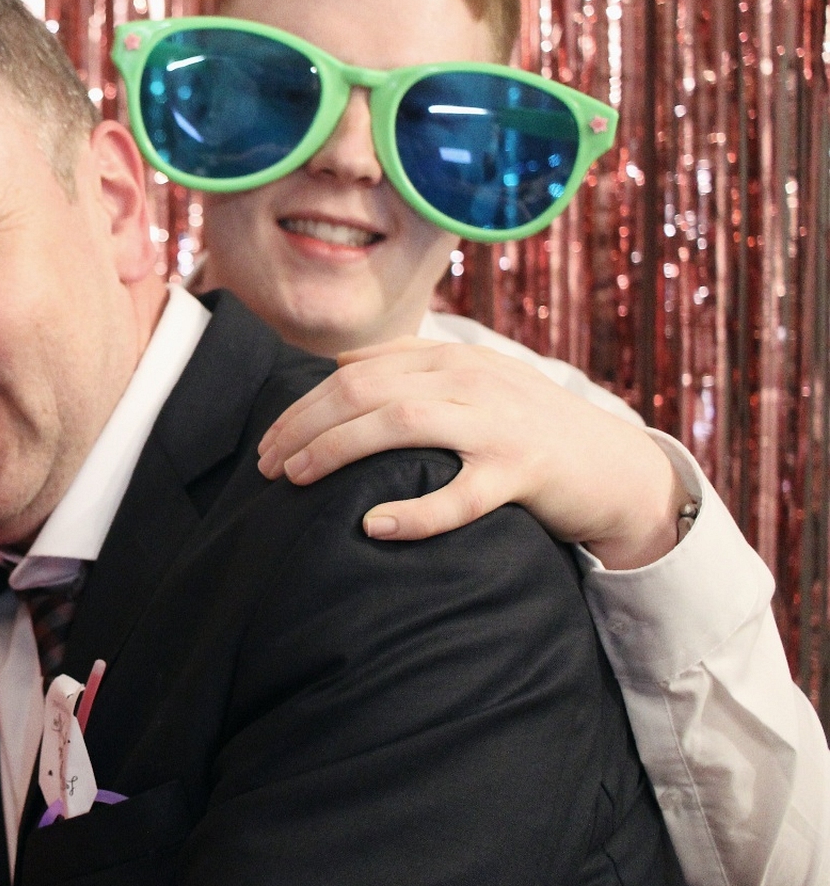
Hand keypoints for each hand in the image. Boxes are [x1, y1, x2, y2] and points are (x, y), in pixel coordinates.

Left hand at [256, 337, 688, 568]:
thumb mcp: (473, 386)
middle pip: (363, 390)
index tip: (269, 440)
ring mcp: (498, 423)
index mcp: (452, 359)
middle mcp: (471, 380)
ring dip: (336, 449)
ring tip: (296, 479)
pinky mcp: (524, 472)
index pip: (355, 372)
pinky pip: (461, 495)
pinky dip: (414, 512)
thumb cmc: (530, 433)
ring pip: (399, 422)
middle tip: (266, 466)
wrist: (619, 470)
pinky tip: (373, 526)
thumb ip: (411, 371)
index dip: (303, 405)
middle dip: (304, 425)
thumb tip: (339, 366)